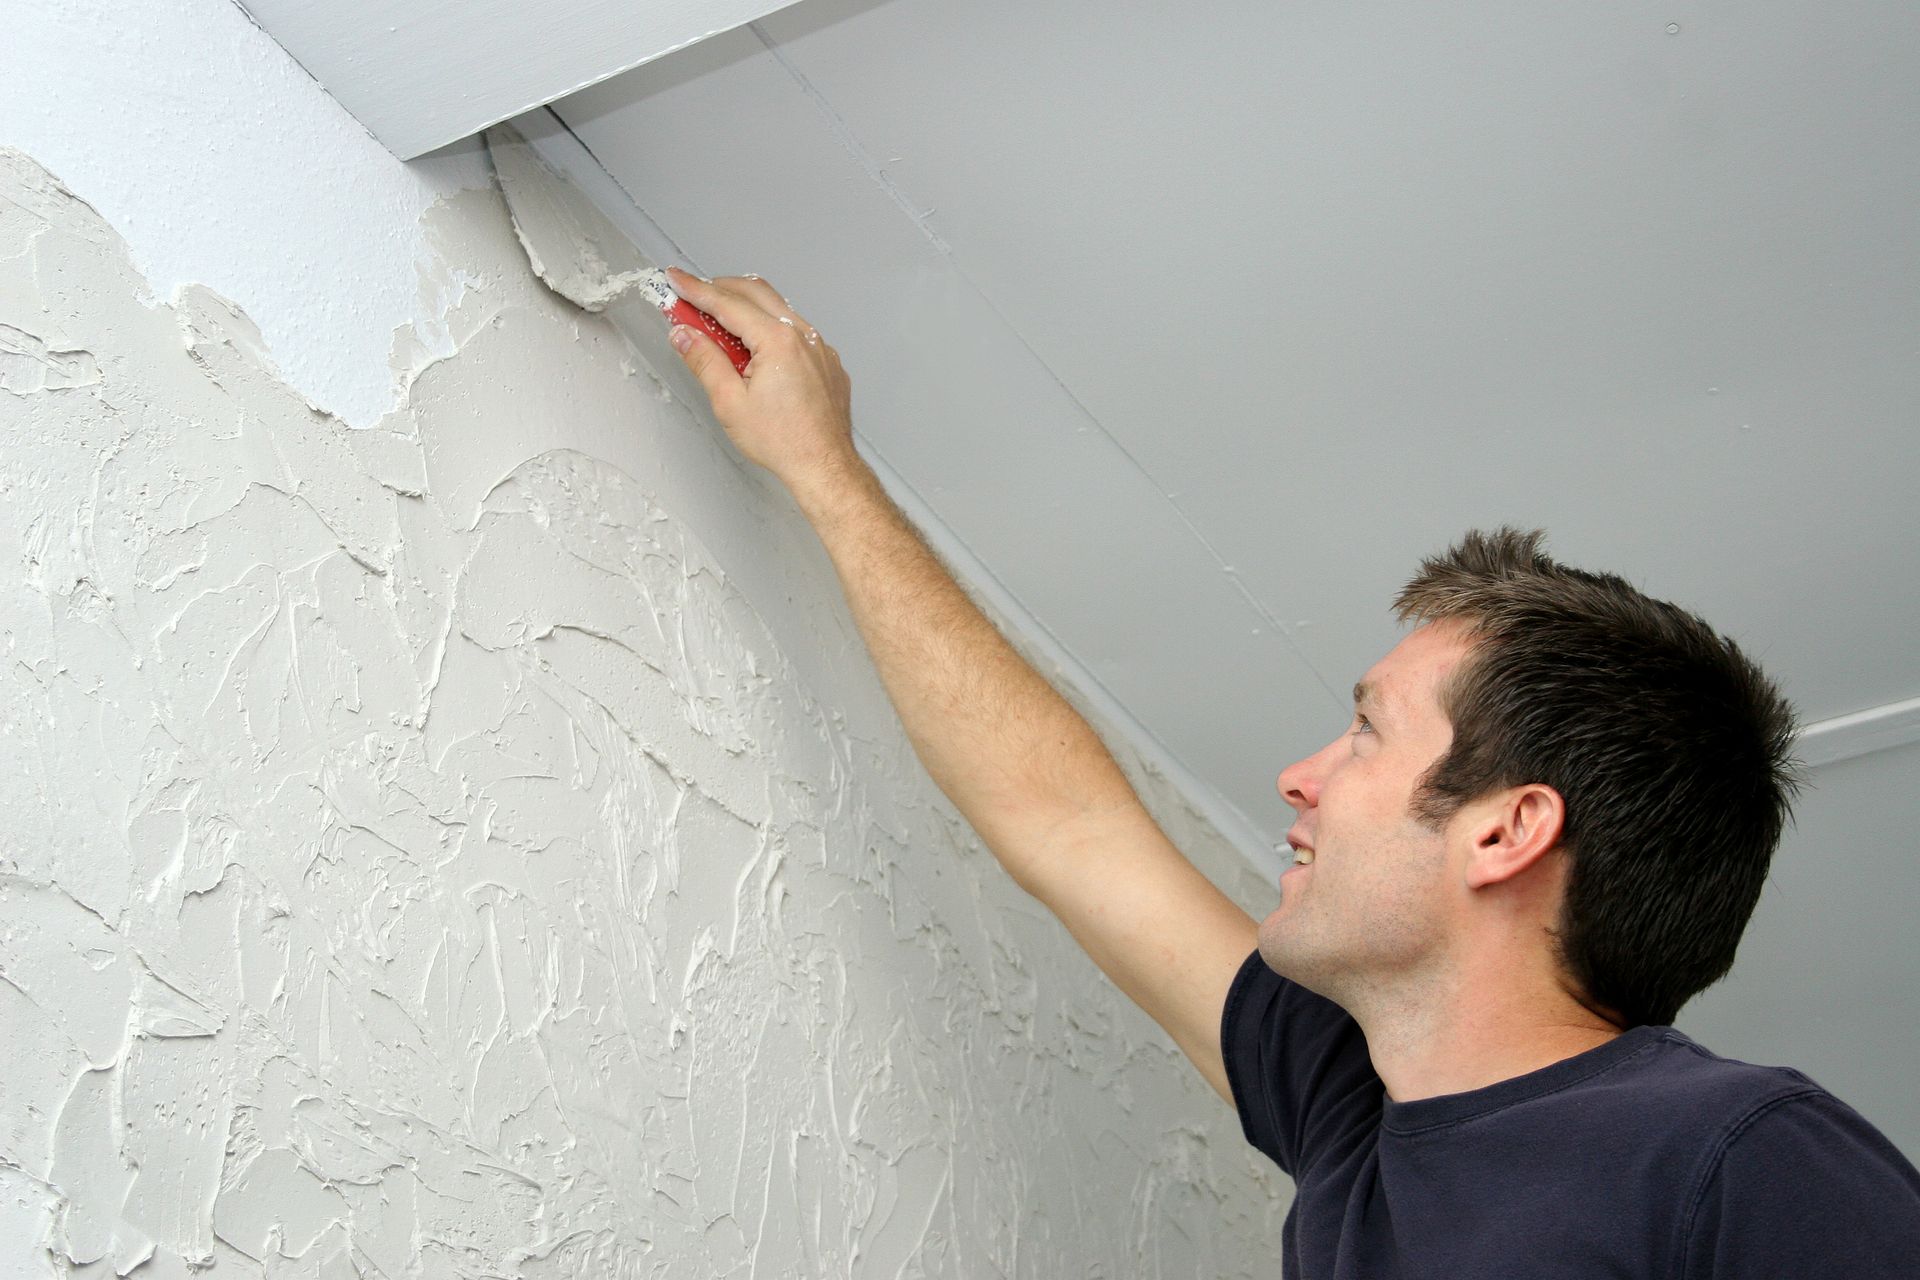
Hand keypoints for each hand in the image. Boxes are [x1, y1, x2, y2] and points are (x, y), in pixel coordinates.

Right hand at [665, 269, 856, 491]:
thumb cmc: (784, 442)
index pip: (727, 303)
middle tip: (693, 297)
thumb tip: (684, 335)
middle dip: (720, 288)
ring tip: (720, 325)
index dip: (696, 290)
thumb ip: (704, 361)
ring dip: (746, 307)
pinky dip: (771, 328)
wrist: (824, 466)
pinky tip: (756, 348)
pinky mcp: (827, 361)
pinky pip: (796, 331)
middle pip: (755, 292)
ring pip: (778, 309)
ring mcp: (819, 347)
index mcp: (777, 341)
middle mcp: (803, 336)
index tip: (676, 280)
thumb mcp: (730, 402)